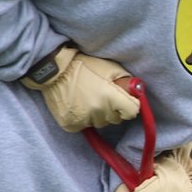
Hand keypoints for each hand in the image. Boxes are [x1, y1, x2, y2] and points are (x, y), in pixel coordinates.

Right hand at [22, 45, 139, 131]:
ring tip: (89, 98)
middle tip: (103, 95)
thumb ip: (126, 82)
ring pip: (101, 123)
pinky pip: (86, 126)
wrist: (55, 71)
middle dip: (114, 109)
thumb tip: (137, 92)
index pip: (132, 112)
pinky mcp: (72, 125)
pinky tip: (79, 104)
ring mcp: (84, 120)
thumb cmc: (85, 66)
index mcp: (111, 97)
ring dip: (99, 114)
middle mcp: (98, 111)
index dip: (130, 105)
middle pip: (117, 119)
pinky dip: (85, 118)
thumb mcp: (111, 68)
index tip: (125, 101)